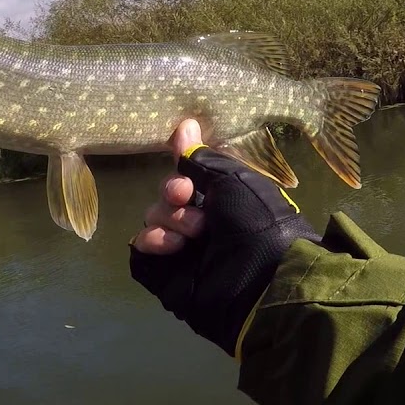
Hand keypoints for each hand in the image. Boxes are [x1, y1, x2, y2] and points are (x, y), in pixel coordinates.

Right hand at [129, 119, 321, 356]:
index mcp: (222, 201)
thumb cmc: (256, 223)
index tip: (185, 178)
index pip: (186, 179)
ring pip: (153, 220)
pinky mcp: (166, 276)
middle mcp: (202, 224)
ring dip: (167, 220)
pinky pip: (142, 249)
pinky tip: (169, 246)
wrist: (261, 281)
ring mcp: (183, 251)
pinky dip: (151, 242)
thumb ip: (201, 158)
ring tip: (193, 235)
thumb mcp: (234, 181)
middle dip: (172, 196)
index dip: (180, 174)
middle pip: (165, 198)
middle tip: (186, 200)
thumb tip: (184, 124)